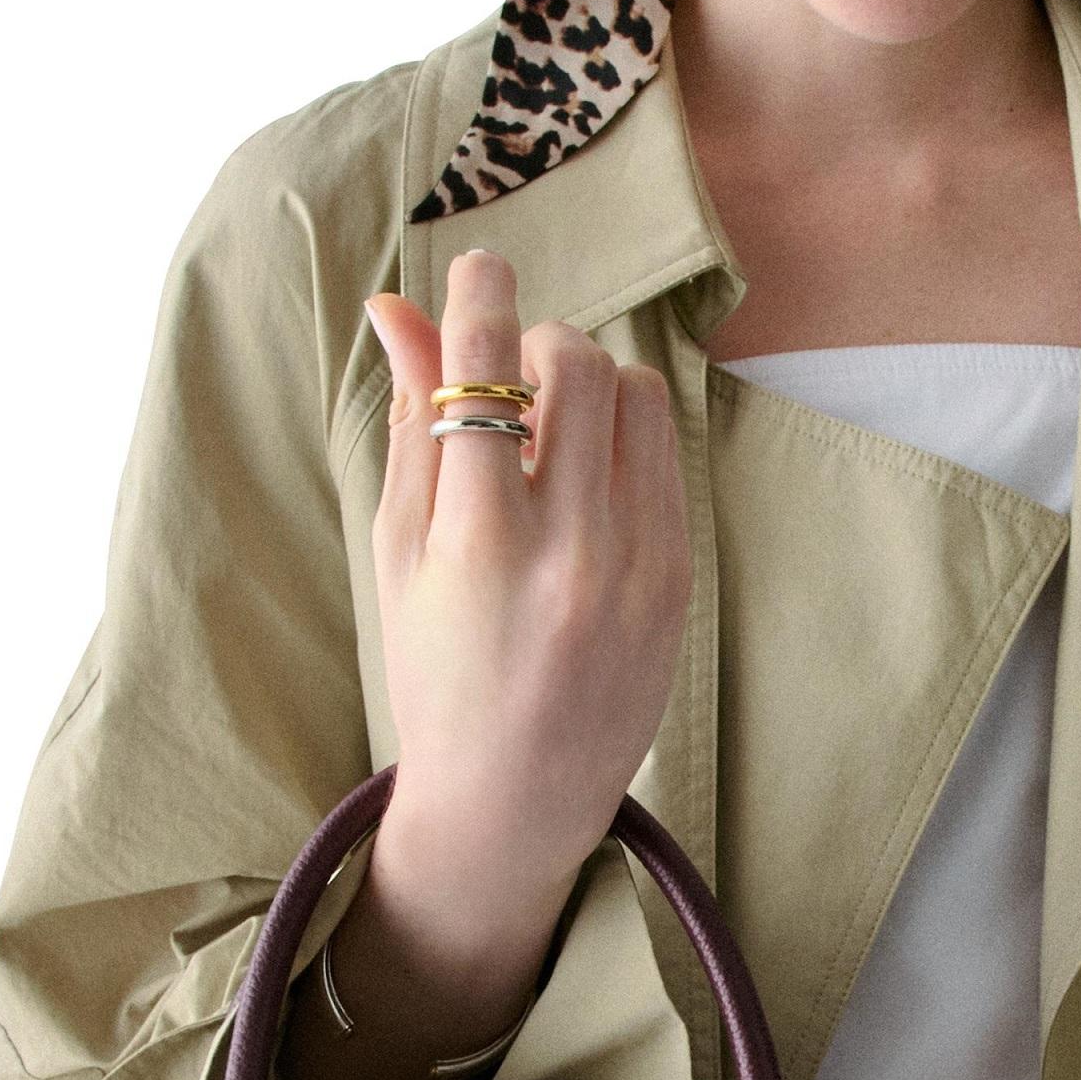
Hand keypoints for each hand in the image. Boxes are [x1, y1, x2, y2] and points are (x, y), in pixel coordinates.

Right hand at [280, 249, 691, 1079]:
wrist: (513, 803)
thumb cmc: (438, 677)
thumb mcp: (401, 556)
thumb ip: (411, 425)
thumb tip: (401, 306)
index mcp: (478, 545)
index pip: (487, 368)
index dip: (479, 297)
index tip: (475, 275)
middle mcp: (567, 553)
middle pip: (574, 364)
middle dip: (538, 346)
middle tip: (510, 382)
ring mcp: (635, 570)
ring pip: (634, 397)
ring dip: (590, 383)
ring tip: (551, 433)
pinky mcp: (679, 584)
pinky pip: (666, 456)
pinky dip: (628, 438)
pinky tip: (589, 479)